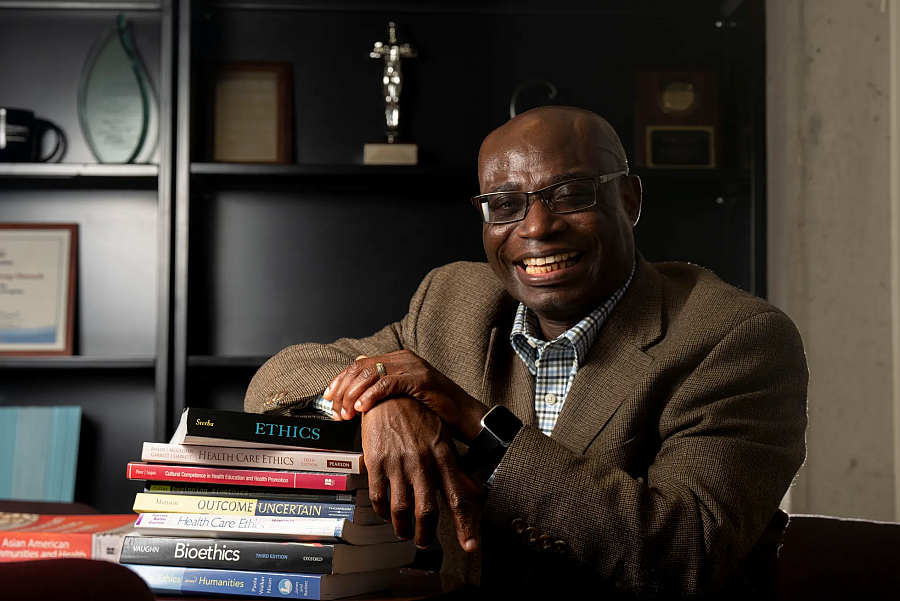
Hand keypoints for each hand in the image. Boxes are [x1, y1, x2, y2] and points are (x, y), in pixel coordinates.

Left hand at [324, 351, 486, 441]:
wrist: (466, 417)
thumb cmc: (436, 412)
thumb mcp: (405, 398)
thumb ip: (384, 390)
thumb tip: (358, 389)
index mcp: (398, 360)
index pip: (359, 364)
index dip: (340, 380)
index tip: (328, 398)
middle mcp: (403, 358)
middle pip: (360, 367)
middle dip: (343, 389)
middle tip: (335, 411)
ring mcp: (412, 366)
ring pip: (370, 374)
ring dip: (353, 395)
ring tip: (346, 413)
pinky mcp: (420, 379)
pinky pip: (387, 384)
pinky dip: (371, 396)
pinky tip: (362, 409)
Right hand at [362, 396, 482, 551]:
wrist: (389, 394)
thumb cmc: (419, 418)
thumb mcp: (443, 441)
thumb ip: (458, 471)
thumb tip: (477, 494)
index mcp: (443, 456)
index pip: (458, 497)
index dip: (466, 525)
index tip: (469, 546)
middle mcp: (423, 461)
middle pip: (427, 512)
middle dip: (425, 535)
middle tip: (423, 542)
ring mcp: (399, 462)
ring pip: (401, 510)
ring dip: (403, 528)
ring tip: (404, 532)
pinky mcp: (377, 461)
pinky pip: (379, 497)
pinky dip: (382, 511)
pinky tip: (386, 513)